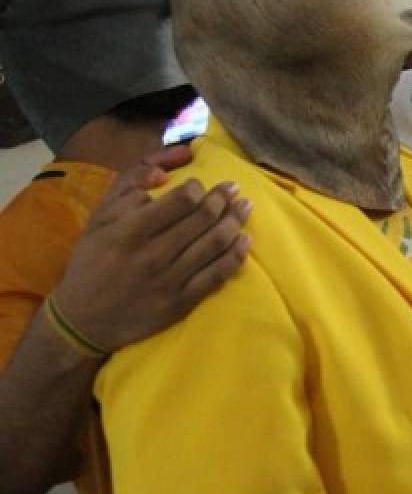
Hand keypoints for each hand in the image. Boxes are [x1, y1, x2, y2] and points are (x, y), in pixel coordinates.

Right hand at [51, 145, 251, 353]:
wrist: (83, 321)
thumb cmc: (91, 263)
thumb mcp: (98, 220)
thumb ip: (127, 188)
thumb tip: (162, 173)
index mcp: (130, 232)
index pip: (181, 200)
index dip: (198, 187)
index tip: (201, 184)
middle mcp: (153, 255)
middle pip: (204, 218)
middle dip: (223, 198)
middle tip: (233, 188)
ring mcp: (170, 280)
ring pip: (216, 243)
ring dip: (236, 220)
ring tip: (245, 206)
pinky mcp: (181, 303)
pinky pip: (218, 274)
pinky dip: (236, 254)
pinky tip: (245, 240)